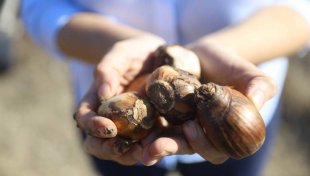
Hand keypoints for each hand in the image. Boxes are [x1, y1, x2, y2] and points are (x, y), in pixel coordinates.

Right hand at [73, 35, 164, 164]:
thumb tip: (103, 93)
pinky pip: (147, 142)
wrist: (156, 54)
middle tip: (126, 148)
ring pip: (123, 148)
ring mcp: (130, 124)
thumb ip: (108, 69)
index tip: (108, 128)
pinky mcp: (150, 126)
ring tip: (147, 153)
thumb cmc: (133, 51)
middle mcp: (111, 116)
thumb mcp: (120, 53)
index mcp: (97, 100)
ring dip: (132, 154)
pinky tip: (162, 146)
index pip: (85, 118)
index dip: (93, 126)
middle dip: (110, 149)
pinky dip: (152, 147)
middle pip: (100, 142)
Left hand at [140, 41, 276, 164]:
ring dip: (155, 146)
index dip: (205, 143)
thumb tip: (257, 99)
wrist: (203, 55)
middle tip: (157, 147)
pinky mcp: (165, 118)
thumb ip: (258, 85)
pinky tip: (133, 134)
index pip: (218, 148)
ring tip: (141, 148)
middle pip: (189, 148)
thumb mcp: (246, 71)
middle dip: (173, 149)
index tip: (192, 128)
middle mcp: (203, 134)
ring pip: (169, 141)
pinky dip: (144, 132)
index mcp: (224, 132)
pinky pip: (154, 127)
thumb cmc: (228, 65)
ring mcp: (182, 128)